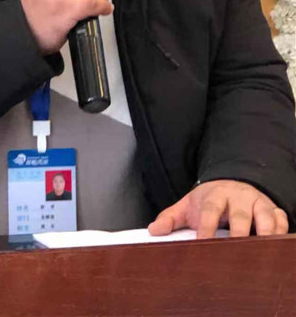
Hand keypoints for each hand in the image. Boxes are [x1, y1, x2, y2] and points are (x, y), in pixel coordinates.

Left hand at [148, 179, 288, 238]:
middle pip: (240, 215)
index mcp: (214, 195)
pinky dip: (281, 231)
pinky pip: (281, 219)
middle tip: (235, 252)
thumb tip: (154, 231)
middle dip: (239, 233)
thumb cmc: (208, 200)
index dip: (206, 227)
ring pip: (265, 216)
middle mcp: (238, 197)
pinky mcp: (272, 208)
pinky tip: (275, 245)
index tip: (202, 244)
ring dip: (264, 233)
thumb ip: (170, 218)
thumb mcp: (188, 205)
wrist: (230, 183)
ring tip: (260, 251)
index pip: (210, 210)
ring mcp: (257, 202)